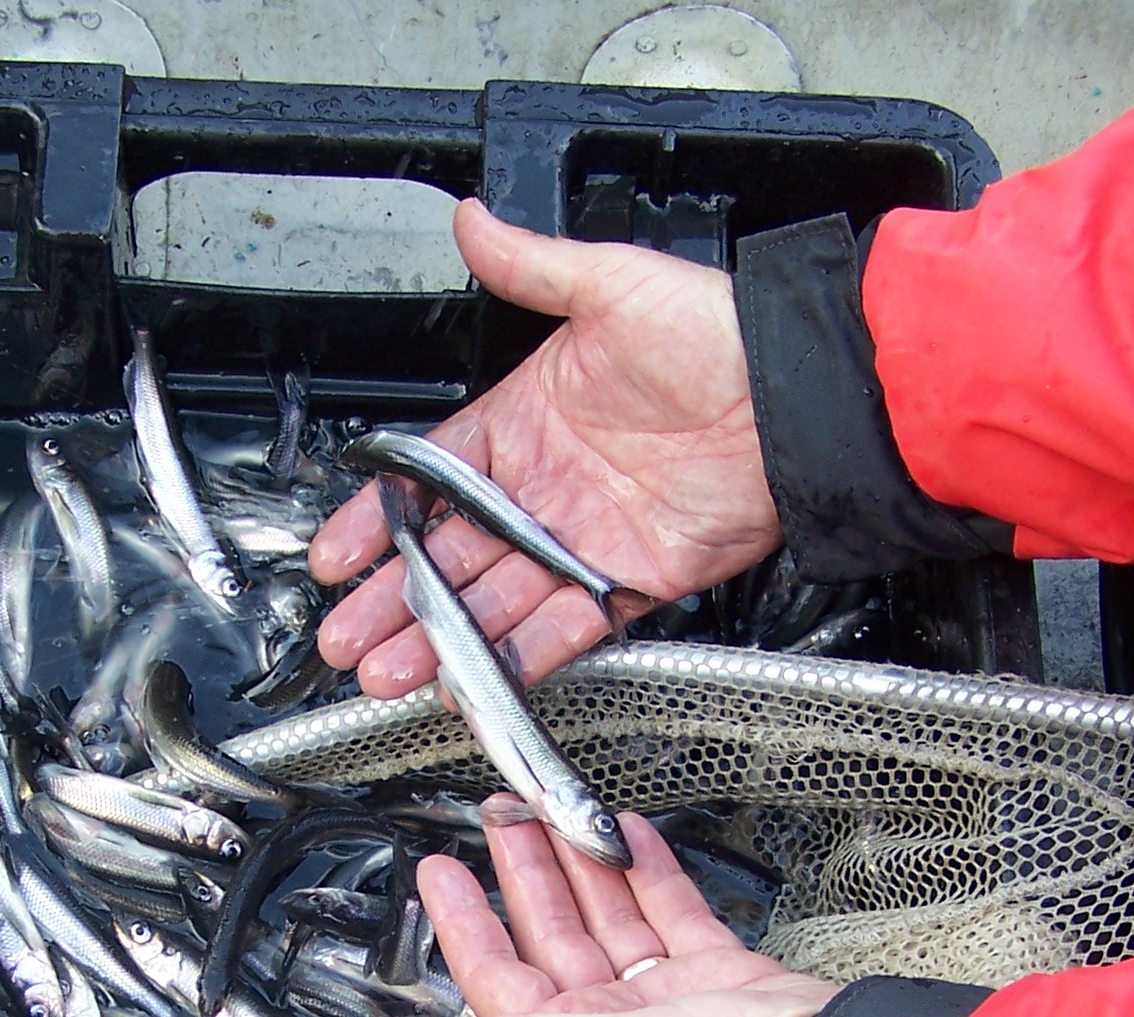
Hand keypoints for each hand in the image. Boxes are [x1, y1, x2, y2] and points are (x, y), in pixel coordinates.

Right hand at [310, 201, 782, 699]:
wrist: (795, 398)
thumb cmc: (716, 333)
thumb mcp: (610, 285)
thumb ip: (532, 267)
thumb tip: (470, 219)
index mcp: (525, 421)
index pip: (431, 481)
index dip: (378, 521)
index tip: (337, 555)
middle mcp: (545, 488)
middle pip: (448, 557)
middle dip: (392, 602)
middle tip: (343, 637)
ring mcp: (582, 540)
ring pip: (492, 603)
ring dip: (437, 641)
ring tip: (384, 672)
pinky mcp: (627, 583)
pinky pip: (560, 631)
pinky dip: (515, 661)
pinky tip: (470, 681)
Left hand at [416, 808, 834, 1016]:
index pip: (501, 978)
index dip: (466, 925)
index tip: (440, 872)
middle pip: (550, 936)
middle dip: (524, 873)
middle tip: (502, 814)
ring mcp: (664, 996)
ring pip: (606, 916)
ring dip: (580, 862)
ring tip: (555, 807)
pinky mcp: (713, 973)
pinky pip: (668, 912)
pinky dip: (648, 872)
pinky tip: (629, 833)